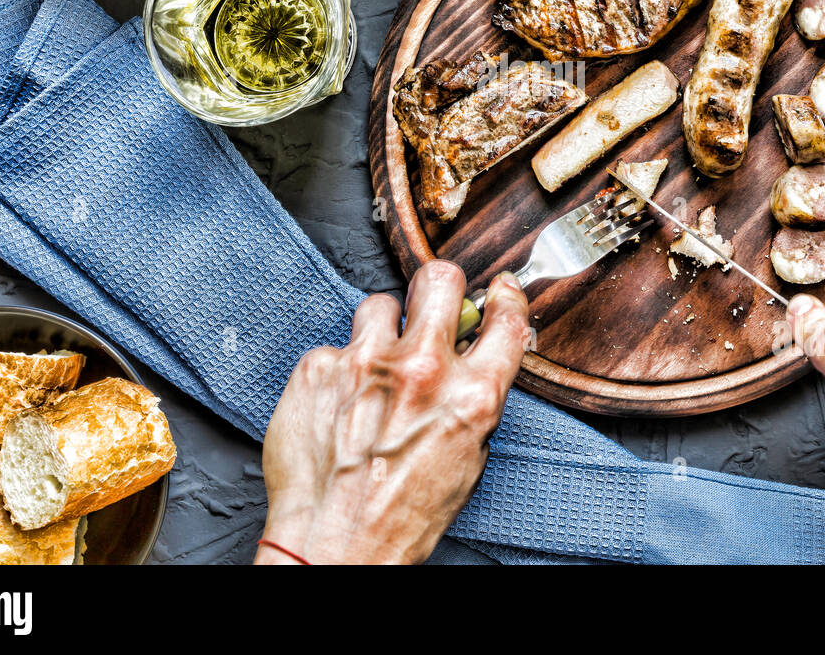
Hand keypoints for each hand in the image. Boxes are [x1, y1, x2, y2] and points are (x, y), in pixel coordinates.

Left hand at [256, 261, 529, 563]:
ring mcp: (365, 363)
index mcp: (470, 397)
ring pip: (379, 305)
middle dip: (439, 287)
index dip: (505, 297)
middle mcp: (422, 371)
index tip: (497, 291)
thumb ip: (473, 401)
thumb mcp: (466, 458)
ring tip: (373, 367)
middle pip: (439, 280)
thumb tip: (473, 360)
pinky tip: (337, 403)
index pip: (506, 319)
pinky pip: (334, 346)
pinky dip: (338, 370)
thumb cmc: (401, 515)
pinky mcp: (318, 367)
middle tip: (430, 305)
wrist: (332, 545)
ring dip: (381, 330)